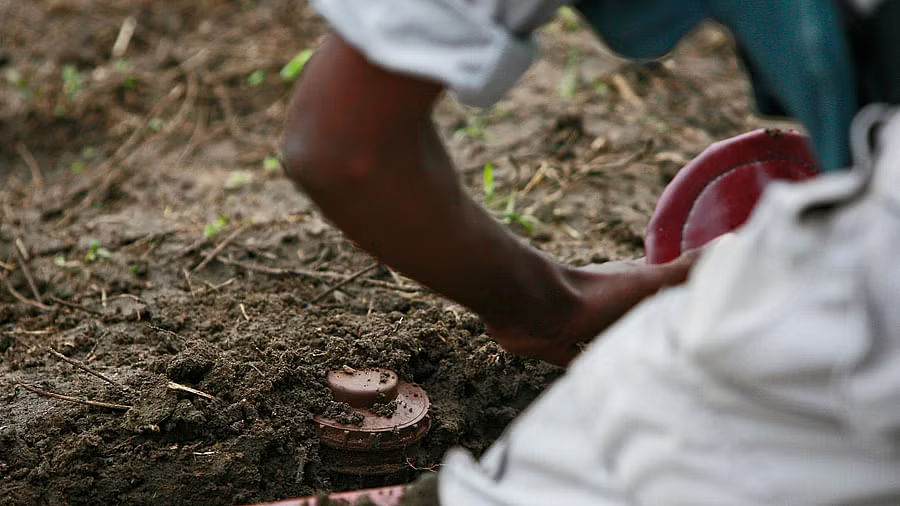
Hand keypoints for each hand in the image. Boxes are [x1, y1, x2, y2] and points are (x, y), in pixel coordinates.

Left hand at [486, 251, 699, 366]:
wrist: (532, 306)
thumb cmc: (592, 292)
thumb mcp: (646, 281)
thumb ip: (684, 270)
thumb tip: (732, 243)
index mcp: (629, 283)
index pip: (663, 281)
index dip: (681, 288)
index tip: (703, 301)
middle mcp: (607, 302)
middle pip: (638, 313)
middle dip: (656, 323)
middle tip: (681, 344)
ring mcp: (581, 323)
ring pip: (610, 336)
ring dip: (626, 346)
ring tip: (651, 367)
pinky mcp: (558, 344)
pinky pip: (579, 358)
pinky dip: (592, 368)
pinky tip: (602, 382)